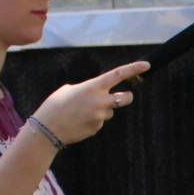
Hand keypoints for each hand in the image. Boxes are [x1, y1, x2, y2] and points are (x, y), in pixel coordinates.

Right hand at [31, 61, 148, 144]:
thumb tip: (96, 94)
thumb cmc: (55, 105)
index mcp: (93, 86)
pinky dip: (92, 120)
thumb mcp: (68, 89)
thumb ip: (87, 89)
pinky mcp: (97, 127)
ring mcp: (101, 115)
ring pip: (109, 111)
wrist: (47, 128)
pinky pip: (99, 121)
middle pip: (126, 98)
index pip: (118, 74)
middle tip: (123, 96)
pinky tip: (78, 121)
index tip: (146, 65)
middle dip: (126, 97)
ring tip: (81, 112)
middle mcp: (101, 100)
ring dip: (101, 110)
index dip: (134, 69)